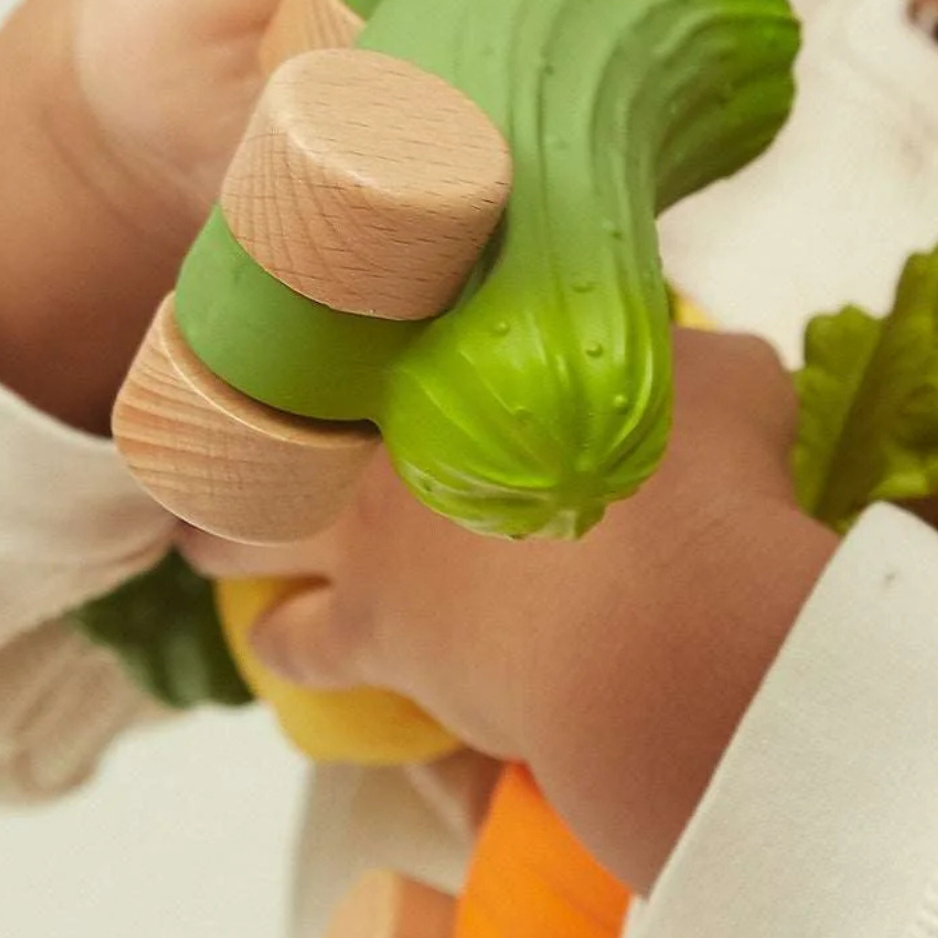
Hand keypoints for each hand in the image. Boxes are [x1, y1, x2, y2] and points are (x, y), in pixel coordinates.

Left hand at [182, 330, 838, 891]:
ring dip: (229, 524)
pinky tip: (278, 637)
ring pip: (251, 521)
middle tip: (249, 408)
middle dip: (255, 406)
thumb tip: (698, 358)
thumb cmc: (701, 483)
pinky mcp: (377, 635)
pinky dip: (287, 638)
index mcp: (471, 349)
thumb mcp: (725, 379)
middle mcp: (404, 426)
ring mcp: (375, 532)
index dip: (351, 303)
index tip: (337, 296)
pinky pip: (298, 641)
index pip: (384, 301)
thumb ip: (693, 359)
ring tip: (212, 526)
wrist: (663, 628)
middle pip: (282, 402)